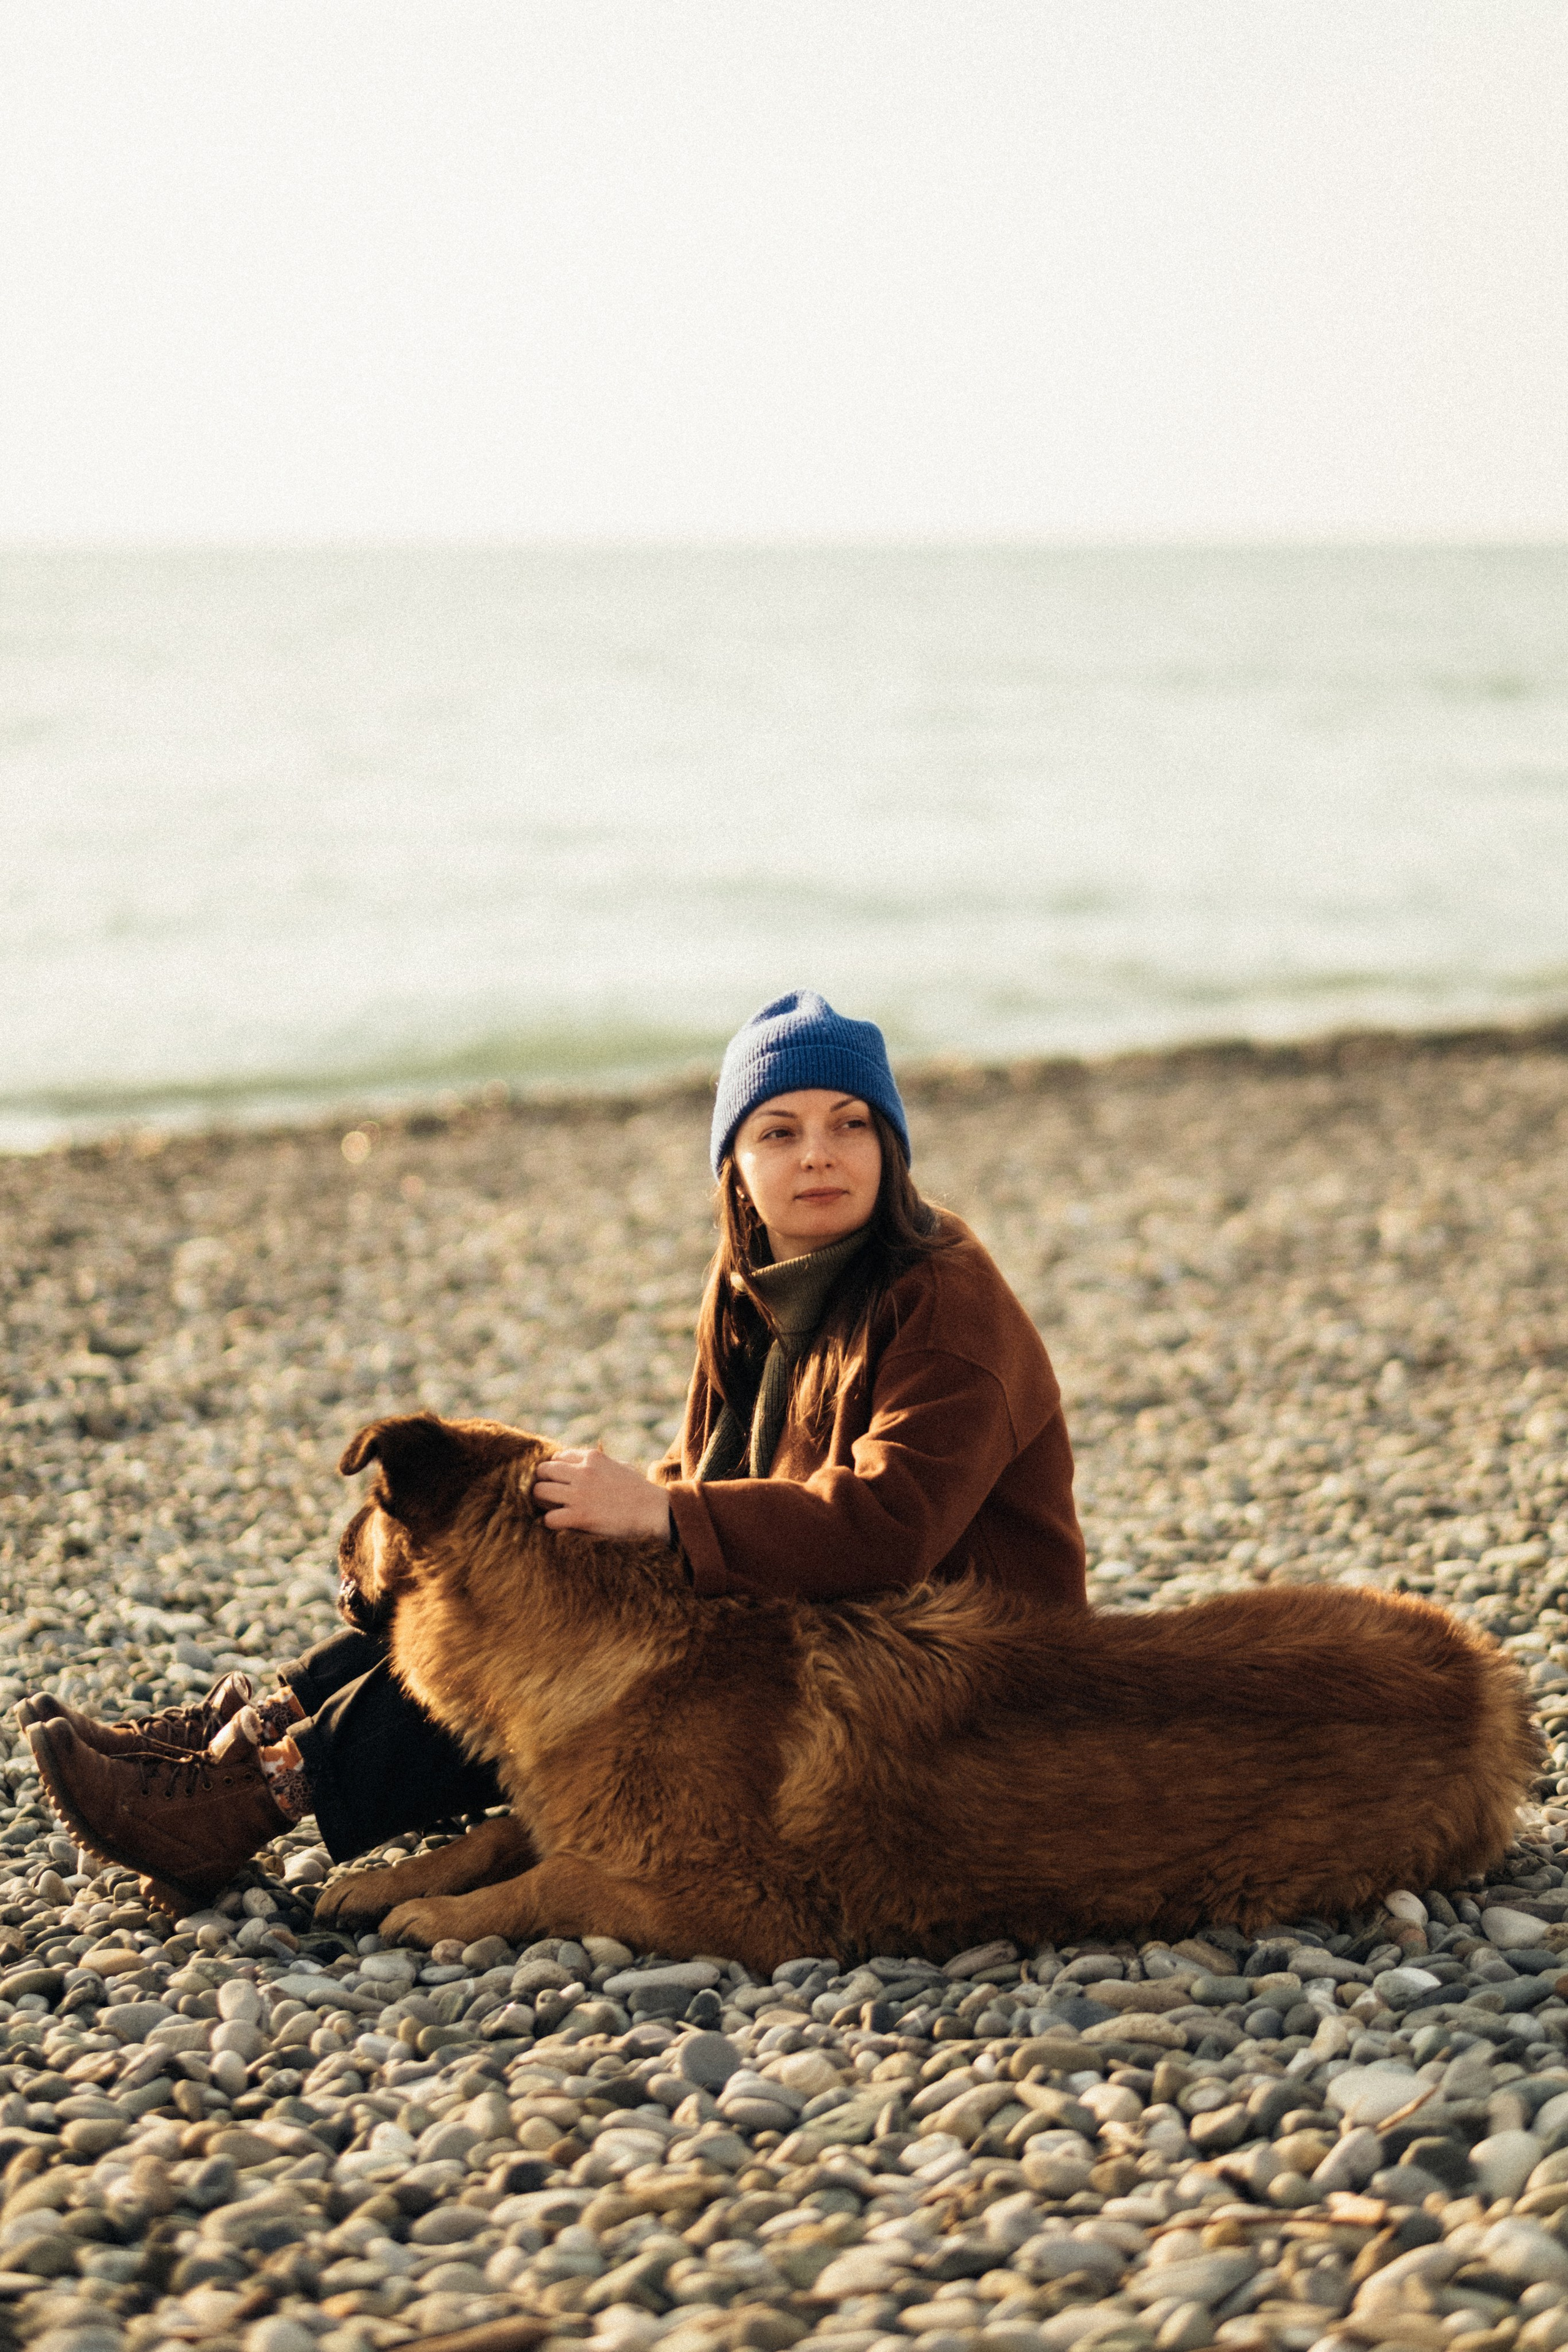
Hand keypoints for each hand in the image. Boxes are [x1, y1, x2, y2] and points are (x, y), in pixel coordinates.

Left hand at [533, 1445, 673, 1542]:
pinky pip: (548, 1518)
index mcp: (593, 1457)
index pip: (558, 1457)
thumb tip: (587, 1463)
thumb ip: (601, 1462)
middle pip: (543, 1471)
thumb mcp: (620, 1466)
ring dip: (542, 1502)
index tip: (560, 1482)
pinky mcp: (580, 1516)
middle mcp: (583, 1472)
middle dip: (543, 1482)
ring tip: (552, 1509)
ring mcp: (580, 1494)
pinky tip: (560, 1524)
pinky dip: (550, 1522)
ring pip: (539, 1491)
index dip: (556, 1471)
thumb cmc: (640, 1490)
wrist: (653, 1511)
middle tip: (550, 1495)